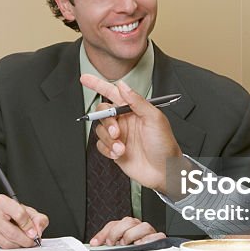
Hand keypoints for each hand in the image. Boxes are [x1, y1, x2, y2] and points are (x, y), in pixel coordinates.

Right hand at [0, 194, 49, 248]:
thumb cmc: (11, 213)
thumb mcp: (27, 211)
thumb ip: (38, 218)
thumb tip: (38, 231)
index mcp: (2, 201)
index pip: (19, 214)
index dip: (29, 226)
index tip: (34, 233)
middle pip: (12, 232)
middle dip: (25, 240)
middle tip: (32, 241)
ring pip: (6, 243)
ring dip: (19, 246)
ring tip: (24, 242)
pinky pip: (1, 249)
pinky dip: (11, 248)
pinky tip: (14, 242)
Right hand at [79, 75, 182, 193]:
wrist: (164, 172)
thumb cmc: (164, 145)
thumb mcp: (155, 119)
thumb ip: (137, 101)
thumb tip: (123, 86)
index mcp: (134, 110)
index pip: (113, 93)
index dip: (98, 85)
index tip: (85, 78)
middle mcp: (125, 121)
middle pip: (103, 113)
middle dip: (106, 122)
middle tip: (116, 132)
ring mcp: (119, 136)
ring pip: (100, 130)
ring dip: (109, 139)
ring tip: (121, 147)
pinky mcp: (114, 150)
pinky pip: (100, 146)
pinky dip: (107, 149)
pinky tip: (119, 154)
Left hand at [89, 217, 165, 246]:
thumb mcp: (117, 246)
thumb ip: (107, 243)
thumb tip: (94, 244)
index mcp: (126, 226)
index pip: (113, 224)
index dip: (103, 233)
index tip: (95, 243)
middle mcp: (137, 226)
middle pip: (127, 221)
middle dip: (117, 232)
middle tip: (112, 243)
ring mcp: (149, 232)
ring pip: (142, 226)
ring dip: (131, 235)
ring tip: (126, 244)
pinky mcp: (159, 239)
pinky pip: (157, 236)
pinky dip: (148, 240)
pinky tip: (140, 244)